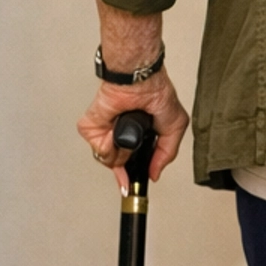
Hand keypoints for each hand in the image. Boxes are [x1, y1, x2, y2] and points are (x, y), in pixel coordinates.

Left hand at [78, 73, 189, 189]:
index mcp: (134, 135)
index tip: (131, 184)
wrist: (139, 81)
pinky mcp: (91, 127)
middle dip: (126, 163)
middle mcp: (117, 135)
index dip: (130, 175)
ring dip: (121, 150)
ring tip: (128, 131)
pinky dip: (109, 142)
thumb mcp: (174, 128)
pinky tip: (116, 129)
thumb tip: (155, 172)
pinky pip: (98, 148)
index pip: (128, 162)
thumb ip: (166, 154)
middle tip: (135, 145)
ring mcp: (103, 132)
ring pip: (107, 159)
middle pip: (116, 164)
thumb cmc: (156, 93)